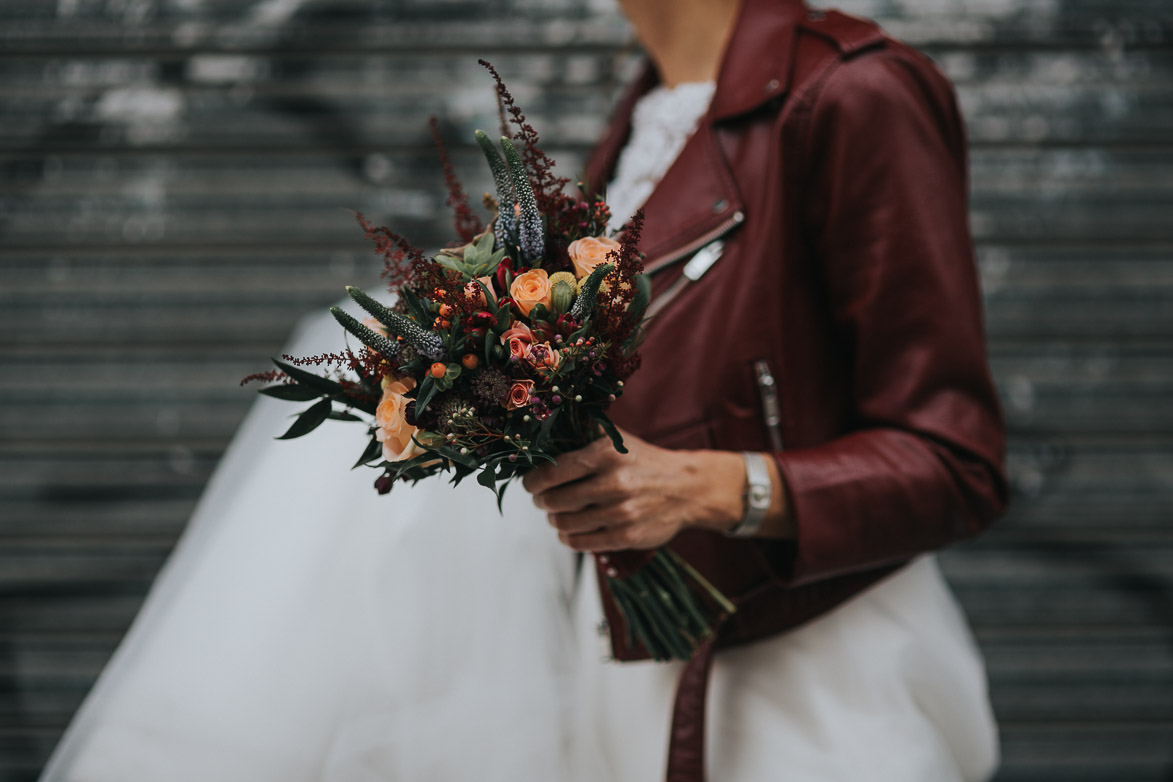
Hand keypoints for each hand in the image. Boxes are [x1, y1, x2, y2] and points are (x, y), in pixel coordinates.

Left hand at [521, 429, 746, 552]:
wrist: (686, 488)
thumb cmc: (643, 460)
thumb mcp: (616, 438)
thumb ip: (582, 432)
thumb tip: (540, 431)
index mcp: (606, 454)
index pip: (551, 472)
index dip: (533, 481)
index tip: (531, 484)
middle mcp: (614, 483)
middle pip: (554, 500)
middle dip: (542, 501)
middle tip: (543, 499)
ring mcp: (621, 512)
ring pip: (565, 523)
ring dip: (555, 520)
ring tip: (557, 514)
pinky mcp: (627, 536)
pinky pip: (582, 543)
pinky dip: (569, 538)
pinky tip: (569, 531)